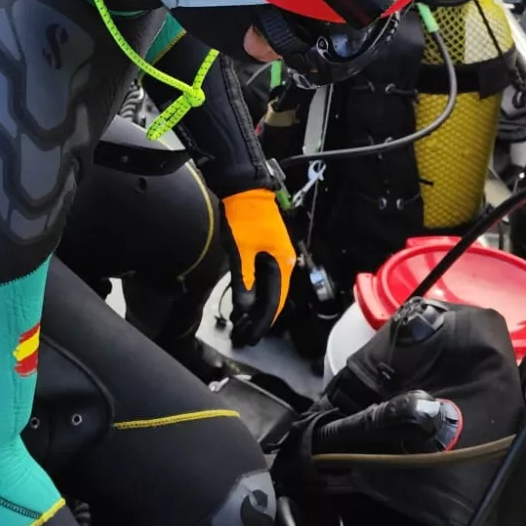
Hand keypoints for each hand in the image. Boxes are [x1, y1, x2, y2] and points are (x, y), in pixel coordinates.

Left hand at [222, 189, 295, 346]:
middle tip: (245, 336)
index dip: (262, 321)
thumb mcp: (240, 251)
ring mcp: (276, 255)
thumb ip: (243, 280)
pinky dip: (256, 292)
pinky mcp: (267, 249)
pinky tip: (246, 300)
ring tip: (244, 323)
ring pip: (270, 289)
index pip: (275, 301)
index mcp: (282, 263)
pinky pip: (265, 278)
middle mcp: (284, 261)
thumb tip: (243, 308)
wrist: (245, 188)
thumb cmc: (244, 217)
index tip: (251, 337)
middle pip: (275, 297)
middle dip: (260, 318)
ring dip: (258, 306)